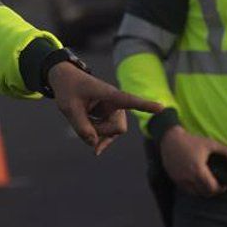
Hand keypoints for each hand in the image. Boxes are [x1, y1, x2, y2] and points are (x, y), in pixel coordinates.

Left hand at [47, 62, 161, 156]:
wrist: (65, 80)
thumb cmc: (68, 89)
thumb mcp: (69, 108)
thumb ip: (81, 127)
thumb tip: (94, 145)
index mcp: (109, 94)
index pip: (130, 101)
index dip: (145, 106)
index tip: (162, 108)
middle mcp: (115, 103)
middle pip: (117, 128)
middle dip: (101, 133)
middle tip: (83, 125)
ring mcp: (113, 111)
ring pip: (113, 133)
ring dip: (97, 133)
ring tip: (82, 121)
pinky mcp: (109, 117)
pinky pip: (108, 134)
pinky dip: (98, 137)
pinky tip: (95, 146)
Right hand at [159, 126, 226, 196]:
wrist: (170, 140)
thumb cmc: (190, 141)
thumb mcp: (209, 143)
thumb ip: (224, 150)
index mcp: (198, 170)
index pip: (211, 188)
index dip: (220, 189)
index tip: (224, 185)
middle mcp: (188, 177)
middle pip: (203, 193)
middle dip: (212, 191)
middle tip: (217, 186)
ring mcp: (180, 179)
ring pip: (194, 193)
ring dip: (202, 191)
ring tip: (207, 184)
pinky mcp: (174, 179)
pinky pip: (186, 189)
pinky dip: (193, 188)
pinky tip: (197, 181)